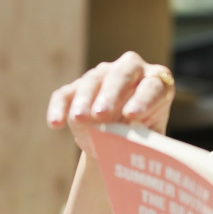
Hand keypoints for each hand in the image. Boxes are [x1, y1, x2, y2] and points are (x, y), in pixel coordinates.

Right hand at [47, 52, 174, 156]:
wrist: (119, 143)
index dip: (143, 100)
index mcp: (156, 82)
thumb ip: (146, 139)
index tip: (132, 116)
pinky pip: (66, 93)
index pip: (152, 87)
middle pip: (122, 74)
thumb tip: (137, 142)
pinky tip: (55, 124)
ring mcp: (103, 74)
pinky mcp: (77, 86)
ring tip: (79, 119)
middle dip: (110, 94)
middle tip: (101, 114)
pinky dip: (59, 108)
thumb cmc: (143, 140)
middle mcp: (131, 70)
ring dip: (84, 100)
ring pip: (92, 80)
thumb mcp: (149, 141)